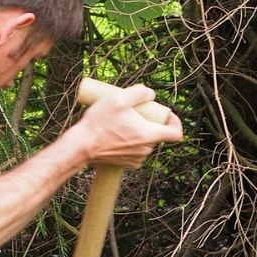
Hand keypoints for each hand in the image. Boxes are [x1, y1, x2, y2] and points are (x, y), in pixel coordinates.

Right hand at [61, 84, 182, 169]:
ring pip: (144, 142)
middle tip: (134, 113)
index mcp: (149, 135)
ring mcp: (135, 159)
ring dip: (137, 133)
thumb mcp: (118, 98)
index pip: (176, 133)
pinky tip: (116, 136)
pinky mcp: (125, 164)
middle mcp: (145, 150)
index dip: (175, 122)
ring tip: (121, 123)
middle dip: (149, 122)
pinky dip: (129, 143)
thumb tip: (150, 94)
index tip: (166, 115)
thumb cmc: (99, 123)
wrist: (81, 146)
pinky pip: (134, 151)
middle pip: (156, 134)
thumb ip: (139, 92)